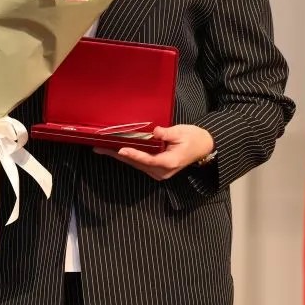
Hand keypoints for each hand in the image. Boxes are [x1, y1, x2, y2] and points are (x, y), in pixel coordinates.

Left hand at [95, 124, 213, 180]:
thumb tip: (155, 131)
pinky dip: (128, 157)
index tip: (121, 150)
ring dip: (120, 157)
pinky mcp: (156, 169)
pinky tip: (115, 151)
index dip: (134, 155)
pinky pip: (140, 164)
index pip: (149, 159)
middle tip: (100, 149)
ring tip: (102, 149)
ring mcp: (159, 172)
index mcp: (170, 162)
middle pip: (137, 163)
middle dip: (118, 155)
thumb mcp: (182, 132)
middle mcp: (162, 171)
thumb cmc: (194, 138)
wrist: (204, 147)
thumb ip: (167, 133)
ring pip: (136, 165)